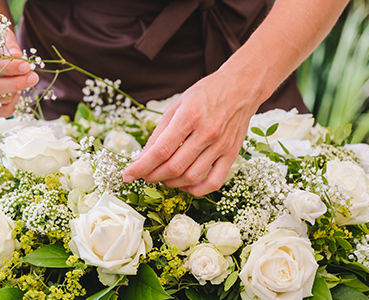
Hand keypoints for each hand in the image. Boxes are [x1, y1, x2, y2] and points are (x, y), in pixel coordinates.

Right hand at [0, 29, 38, 117]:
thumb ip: (8, 44)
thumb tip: (17, 55)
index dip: (6, 66)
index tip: (26, 65)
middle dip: (14, 83)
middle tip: (33, 77)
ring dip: (16, 91)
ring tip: (21, 80)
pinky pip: (3, 111)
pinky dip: (14, 102)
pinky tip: (14, 92)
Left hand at [122, 70, 261, 196]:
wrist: (241, 87)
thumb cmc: (206, 93)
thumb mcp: (176, 104)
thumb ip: (159, 132)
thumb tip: (142, 158)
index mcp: (189, 116)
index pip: (160, 150)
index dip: (141, 166)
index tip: (127, 174)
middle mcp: (206, 133)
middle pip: (174, 166)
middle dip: (153, 176)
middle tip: (143, 175)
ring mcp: (221, 146)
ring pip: (191, 177)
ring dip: (171, 183)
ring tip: (162, 178)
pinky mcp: (231, 154)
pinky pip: (214, 182)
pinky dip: (196, 190)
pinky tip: (185, 185)